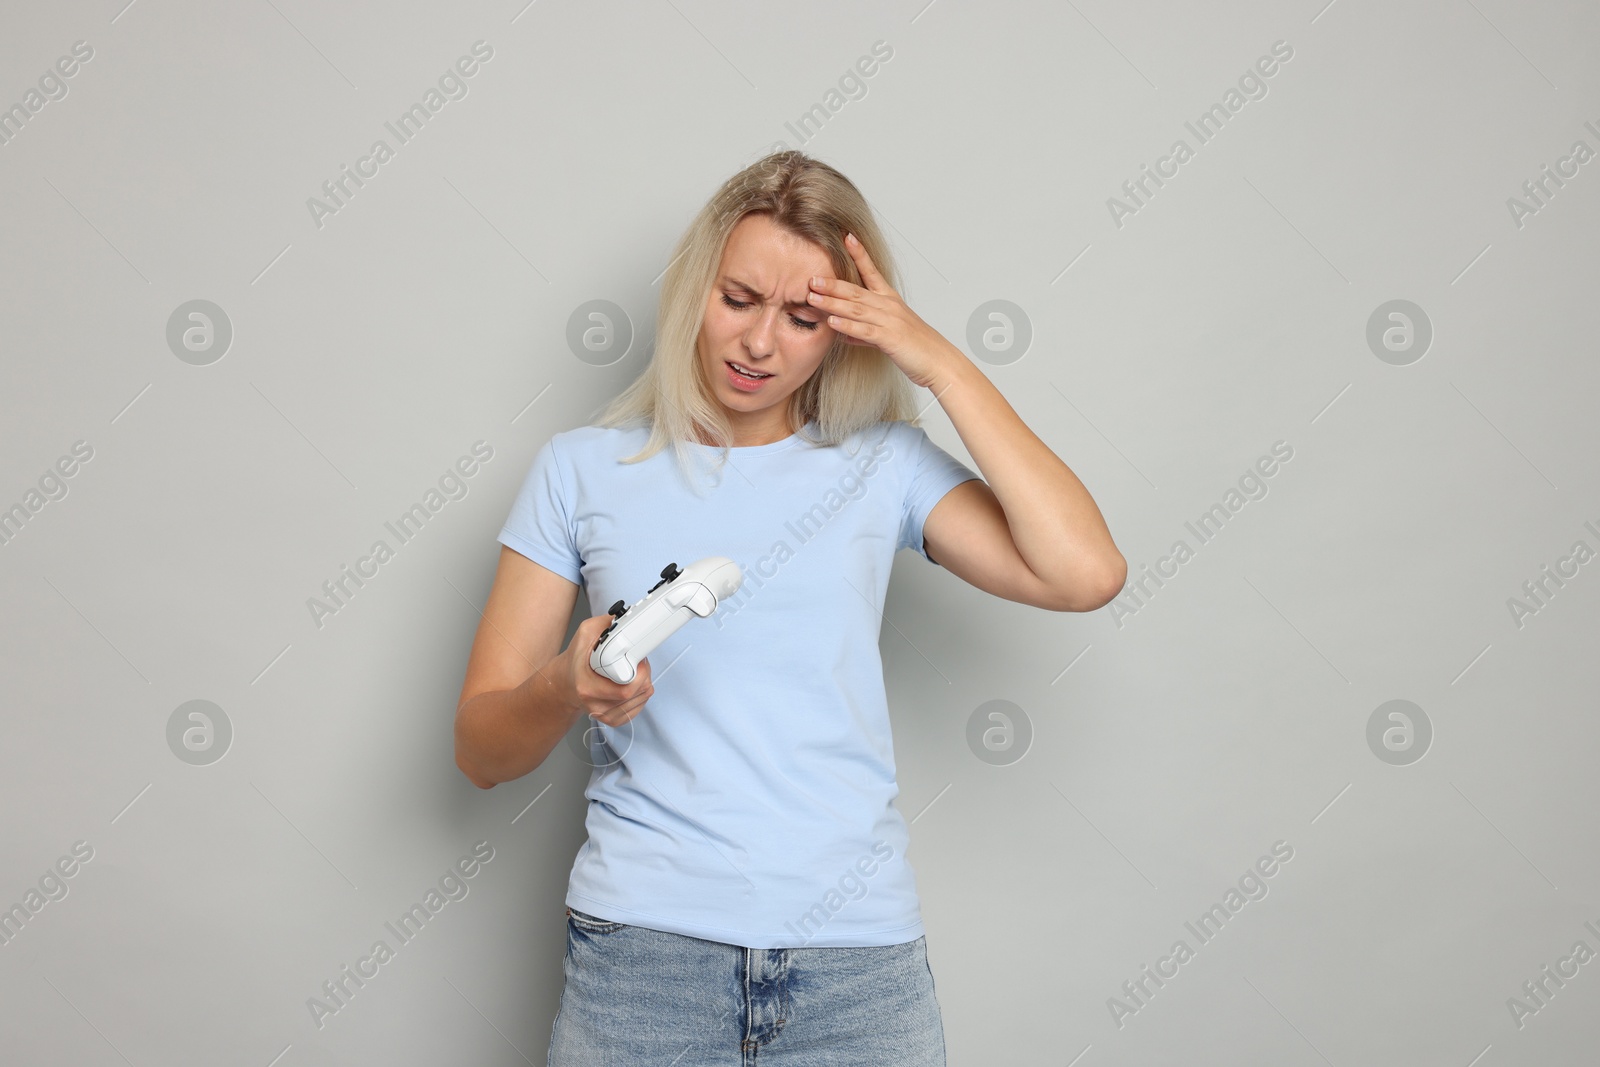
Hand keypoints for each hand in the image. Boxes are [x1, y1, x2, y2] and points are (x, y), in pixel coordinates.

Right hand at [561, 614, 653, 727]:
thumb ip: (606, 624)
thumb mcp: (584, 634)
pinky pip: (640, 707)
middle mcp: (596, 705)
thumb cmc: (575, 660)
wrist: (565, 683)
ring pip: (643, 699)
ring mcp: (605, 715)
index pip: (626, 689)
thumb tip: (627, 617)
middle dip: (645, 673)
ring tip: (632, 670)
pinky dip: (641, 693)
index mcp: (587, 688)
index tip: (638, 660)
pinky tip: (631, 683)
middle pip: (638, 693)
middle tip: (638, 661)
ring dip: (644, 682)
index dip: (639, 673)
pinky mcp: (614, 720)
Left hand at [806, 231, 965, 390]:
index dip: (860, 254)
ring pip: (857, 309)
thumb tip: (846, 334)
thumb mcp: (889, 336)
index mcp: (890, 300)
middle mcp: (889, 306)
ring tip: (813, 297)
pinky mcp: (890, 338)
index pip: (872, 272)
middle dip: (832, 284)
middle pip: (856, 291)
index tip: (847, 237)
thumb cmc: (917, 349)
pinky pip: (865, 330)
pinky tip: (832, 322)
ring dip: (833, 302)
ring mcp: (890, 321)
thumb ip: (865, 333)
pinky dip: (847, 325)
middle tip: (812, 278)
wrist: (939, 362)